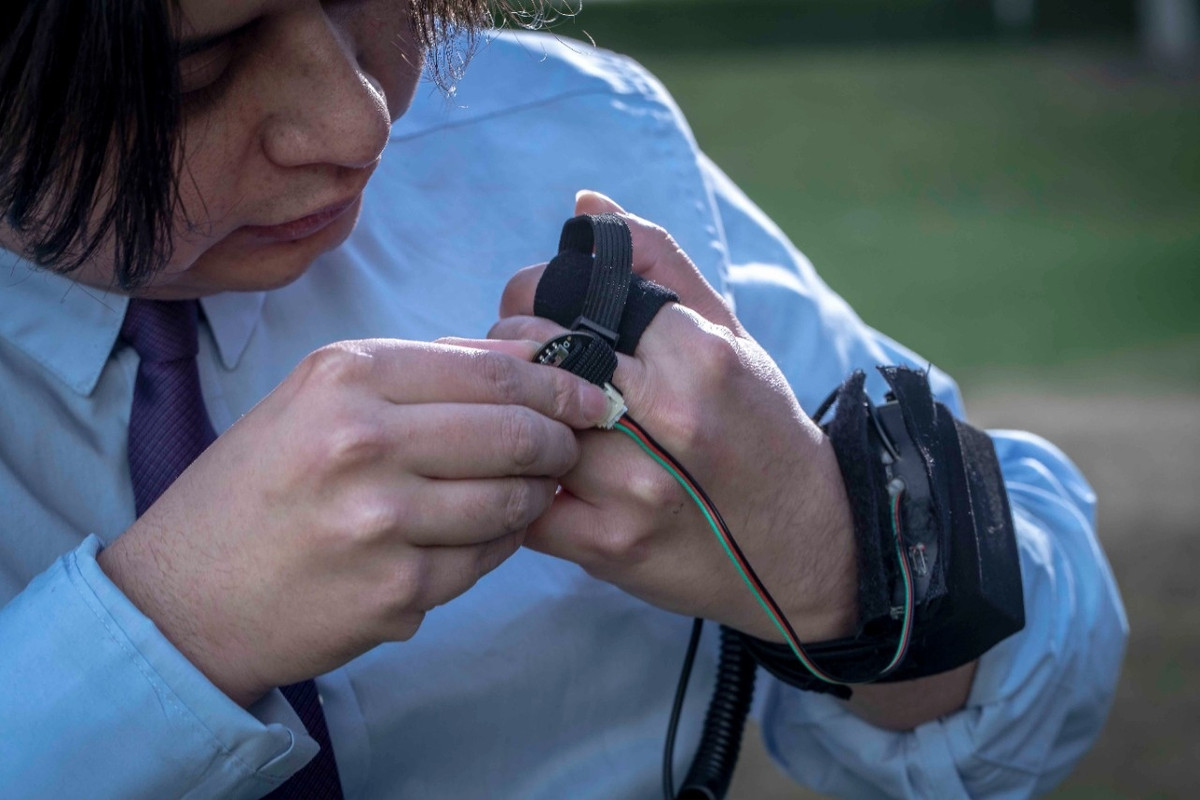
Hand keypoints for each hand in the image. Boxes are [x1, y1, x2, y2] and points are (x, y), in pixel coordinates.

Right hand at [99, 339, 611, 706]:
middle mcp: (366, 443)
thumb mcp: (317, 397)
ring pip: (513, 501)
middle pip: (517, 433)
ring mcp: (384, 523)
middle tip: (570, 446)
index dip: (560, 382)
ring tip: (529, 490)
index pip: (494, 371)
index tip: (589, 393)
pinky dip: (501, 544)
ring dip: (536, 496)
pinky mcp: (398, 592)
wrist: (185, 596)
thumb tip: (528, 359)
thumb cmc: (257, 487)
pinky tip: (485, 534)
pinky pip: (487, 559)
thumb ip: (421, 372)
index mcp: (346, 378)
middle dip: (562, 440)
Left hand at [487, 191, 858, 643]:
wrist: (803, 545)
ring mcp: (635, 488)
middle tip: (521, 360)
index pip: (570, 299)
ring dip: (512, 417)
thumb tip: (586, 205)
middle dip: (513, 351)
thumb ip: (658, 264)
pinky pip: (522, 501)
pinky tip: (537, 472)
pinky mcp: (607, 546)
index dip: (533, 296)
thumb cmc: (759, 428)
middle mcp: (667, 419)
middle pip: (538, 358)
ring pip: (524, 428)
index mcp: (697, 356)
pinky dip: (516, 482)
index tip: (535, 310)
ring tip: (528, 412)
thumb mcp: (728, 334)